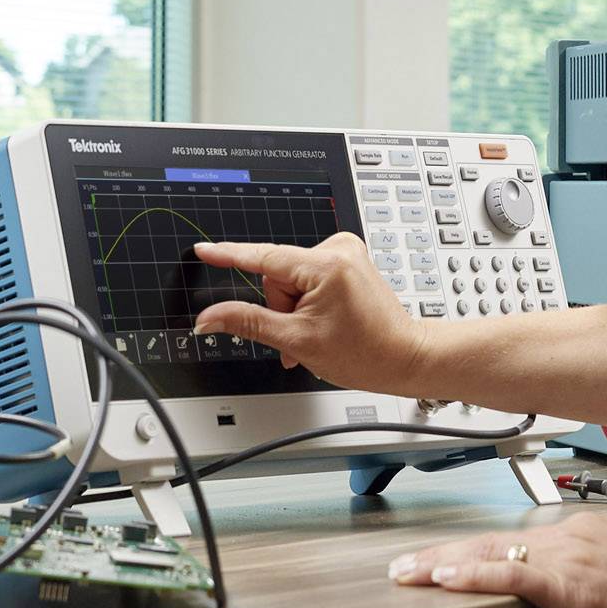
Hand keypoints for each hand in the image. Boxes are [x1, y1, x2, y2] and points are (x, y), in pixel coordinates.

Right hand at [188, 234, 430, 392]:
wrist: (403, 357)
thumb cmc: (365, 352)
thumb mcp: (297, 340)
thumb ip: (248, 322)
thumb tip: (211, 317)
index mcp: (325, 265)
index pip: (263, 256)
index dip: (228, 256)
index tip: (203, 250)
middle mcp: (337, 249)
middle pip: (277, 275)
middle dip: (280, 308)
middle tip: (299, 336)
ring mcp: (345, 253)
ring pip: (290, 280)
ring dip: (293, 310)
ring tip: (315, 334)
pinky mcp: (348, 261)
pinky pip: (307, 278)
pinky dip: (306, 303)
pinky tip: (321, 323)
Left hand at [389, 516, 606, 607]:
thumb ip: (587, 584)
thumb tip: (562, 601)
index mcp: (586, 533)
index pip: (513, 542)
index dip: (470, 554)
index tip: (439, 563)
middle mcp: (574, 535)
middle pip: (493, 543)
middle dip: (442, 557)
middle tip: (403, 568)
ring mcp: (574, 557)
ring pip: (494, 555)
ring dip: (444, 567)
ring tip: (407, 576)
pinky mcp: (575, 585)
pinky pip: (515, 576)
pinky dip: (476, 576)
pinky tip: (446, 580)